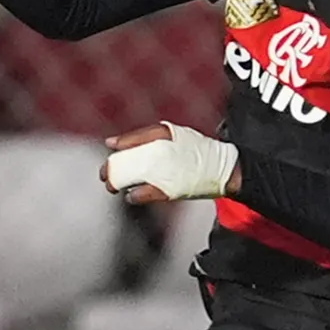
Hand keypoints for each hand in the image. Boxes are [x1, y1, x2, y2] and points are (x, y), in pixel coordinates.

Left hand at [101, 122, 239, 204]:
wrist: (224, 168)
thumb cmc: (195, 150)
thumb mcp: (172, 134)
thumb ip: (143, 136)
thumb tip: (110, 143)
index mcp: (164, 133)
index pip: (132, 139)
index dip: (119, 147)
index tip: (110, 151)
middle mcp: (163, 151)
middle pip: (128, 160)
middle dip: (112, 169)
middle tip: (106, 175)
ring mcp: (166, 171)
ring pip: (132, 178)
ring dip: (119, 183)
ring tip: (114, 186)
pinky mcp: (170, 190)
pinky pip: (144, 194)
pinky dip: (134, 195)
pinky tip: (131, 195)